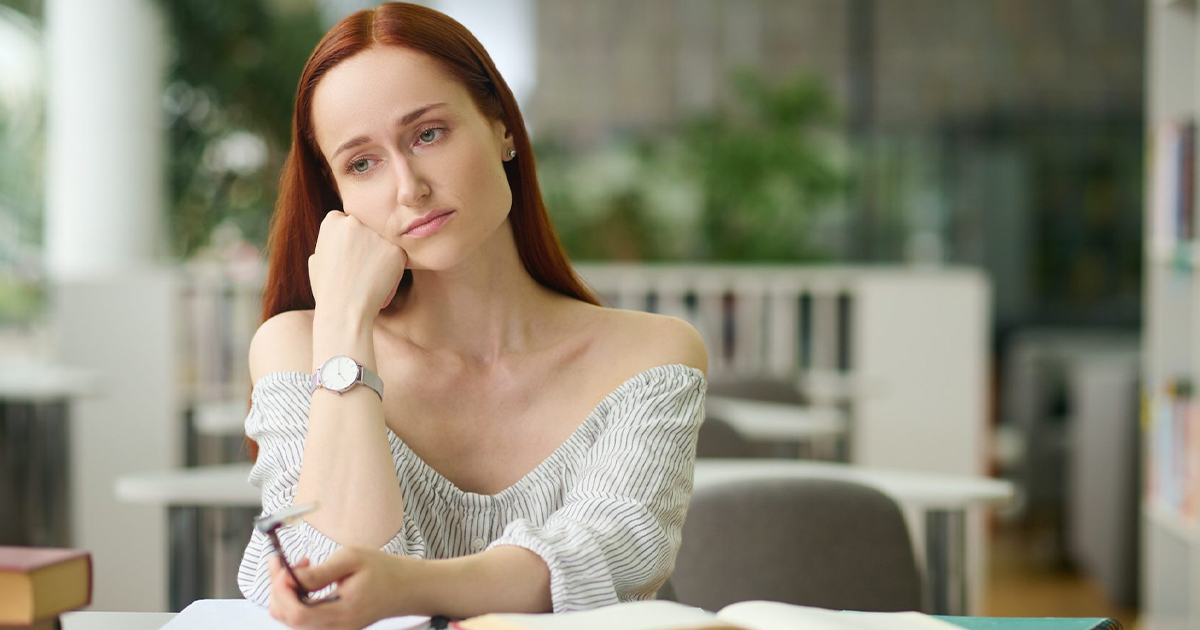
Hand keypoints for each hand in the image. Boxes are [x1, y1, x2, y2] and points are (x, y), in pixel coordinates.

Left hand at [267, 548, 423, 629]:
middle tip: (284, 562)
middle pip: (289, 618)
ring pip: (293, 620)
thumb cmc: (383, 570)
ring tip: (302, 567)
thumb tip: (290, 578)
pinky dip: (296, 599)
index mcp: (343, 611)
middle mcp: (337, 627)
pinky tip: (307, 581)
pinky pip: (304, 619)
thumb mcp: (352, 559)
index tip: (280, 565)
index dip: (281, 589)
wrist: (406, 588)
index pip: (297, 612)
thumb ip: (320, 572)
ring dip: (287, 593)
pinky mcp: (334, 628)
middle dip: (279, 588)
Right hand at [308, 211, 407, 322]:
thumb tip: (337, 238)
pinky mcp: (396, 249)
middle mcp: (354, 221)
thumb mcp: (317, 260)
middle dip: (367, 243)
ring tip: (370, 278)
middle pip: (367, 228)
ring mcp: (376, 233)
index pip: (347, 223)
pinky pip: (398, 256)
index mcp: (333, 221)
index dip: (350, 242)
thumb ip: (329, 243)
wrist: (343, 310)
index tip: (349, 258)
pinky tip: (381, 283)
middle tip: (363, 268)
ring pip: (384, 241)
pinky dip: (394, 270)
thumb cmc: (328, 290)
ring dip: (381, 255)